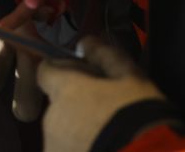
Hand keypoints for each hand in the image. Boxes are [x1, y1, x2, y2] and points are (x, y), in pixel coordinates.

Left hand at [38, 36, 173, 151]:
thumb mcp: (131, 77)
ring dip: (78, 131)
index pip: (46, 71)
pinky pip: (66, 150)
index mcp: (65, 90)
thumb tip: (85, 42)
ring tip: (108, 135)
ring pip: (62, 132)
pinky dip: (79, 148)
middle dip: (76, 104)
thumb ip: (104, 55)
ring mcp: (53, 146)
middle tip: (106, 111)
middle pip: (57, 104)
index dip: (64, 72)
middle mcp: (52, 119)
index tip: (85, 78)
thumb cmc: (138, 116)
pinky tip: (104, 149)